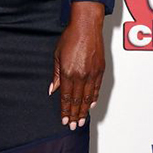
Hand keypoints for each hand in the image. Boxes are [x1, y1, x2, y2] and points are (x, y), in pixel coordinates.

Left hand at [49, 2, 105, 128]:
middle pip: (77, 100)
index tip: (64, 120)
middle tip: (73, 126)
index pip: (66, 97)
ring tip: (81, 120)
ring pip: (88, 97)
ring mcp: (92, 73)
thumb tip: (52, 89)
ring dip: (84, 111)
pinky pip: (97, 88)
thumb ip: (56, 75)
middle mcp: (81, 75)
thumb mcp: (57, 56)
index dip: (65, 111)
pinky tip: (90, 105)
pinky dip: (93, 98)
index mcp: (69, 73)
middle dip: (74, 115)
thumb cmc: (71, 37)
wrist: (87, 26)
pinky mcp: (100, 70)